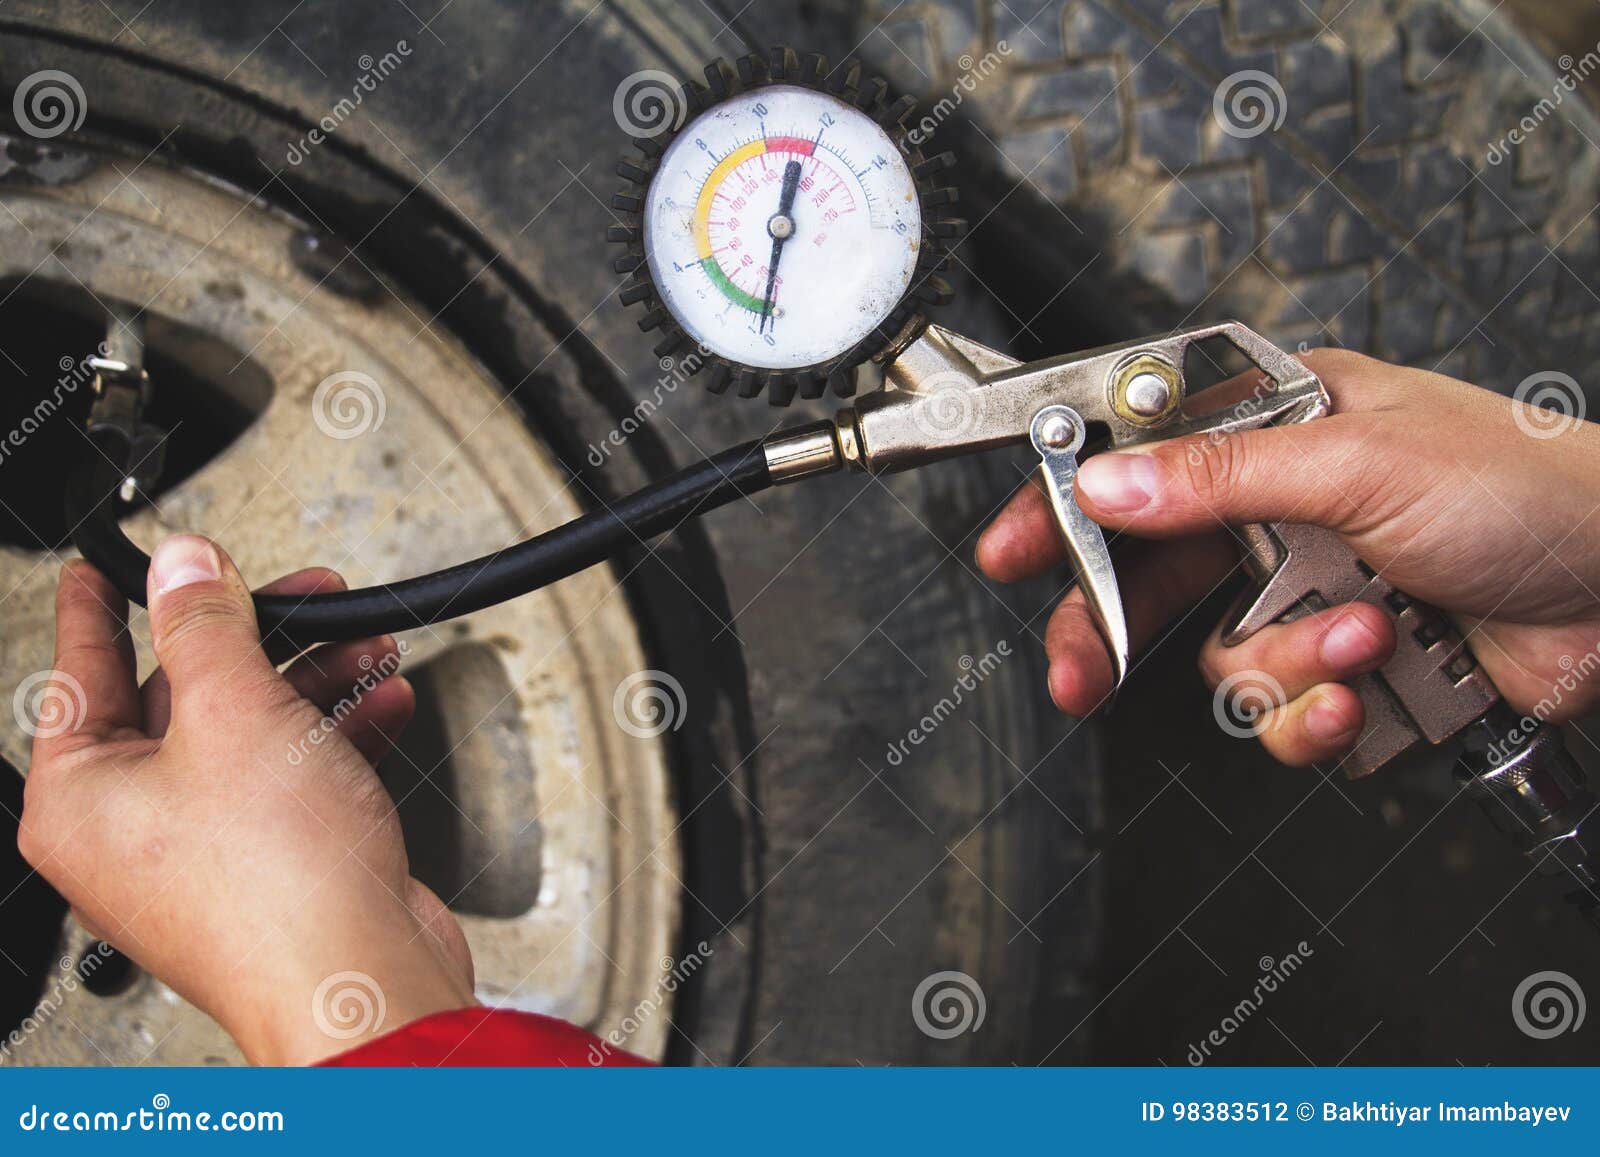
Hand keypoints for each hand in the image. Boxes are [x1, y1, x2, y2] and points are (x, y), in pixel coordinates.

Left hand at [18, 536, 474, 1063]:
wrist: (361, 980)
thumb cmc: (277, 888)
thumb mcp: (234, 713)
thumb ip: (205, 625)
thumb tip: (183, 565)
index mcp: (82, 799)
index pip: (80, 674)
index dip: (101, 607)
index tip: (102, 567)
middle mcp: (133, 831)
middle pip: (182, 698)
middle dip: (254, 639)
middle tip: (287, 589)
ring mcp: (206, 853)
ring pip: (249, 735)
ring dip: (312, 683)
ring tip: (361, 644)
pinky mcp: (274, 866)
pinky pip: (294, 777)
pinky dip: (337, 737)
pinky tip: (381, 703)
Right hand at [977, 349, 1599, 765]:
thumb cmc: (1526, 487)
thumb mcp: (1357, 462)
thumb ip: (1216, 479)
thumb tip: (1107, 484)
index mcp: (1277, 429)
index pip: (1137, 459)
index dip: (1064, 504)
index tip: (1007, 549)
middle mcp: (1284, 511)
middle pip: (1152, 578)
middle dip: (1116, 633)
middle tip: (1079, 675)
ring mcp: (1314, 591)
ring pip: (1222, 659)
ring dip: (1285, 664)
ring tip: (1360, 637)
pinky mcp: (1349, 666)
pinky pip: (1283, 713)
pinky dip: (1318, 715)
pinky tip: (1366, 690)